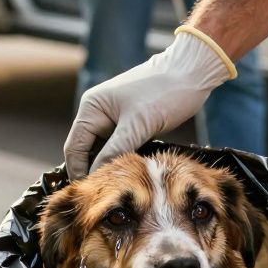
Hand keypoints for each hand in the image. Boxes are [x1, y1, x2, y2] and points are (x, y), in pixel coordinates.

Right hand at [64, 27, 235, 177]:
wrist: (192, 72)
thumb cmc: (165, 91)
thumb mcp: (138, 124)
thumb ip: (116, 150)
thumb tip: (97, 176)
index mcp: (92, 108)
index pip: (75, 147)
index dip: (79, 171)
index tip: (91, 193)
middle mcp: (98, 113)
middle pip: (86, 151)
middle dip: (94, 171)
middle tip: (106, 194)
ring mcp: (114, 119)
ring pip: (104, 152)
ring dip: (110, 167)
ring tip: (119, 188)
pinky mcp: (131, 125)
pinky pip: (120, 149)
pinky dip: (124, 161)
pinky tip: (131, 175)